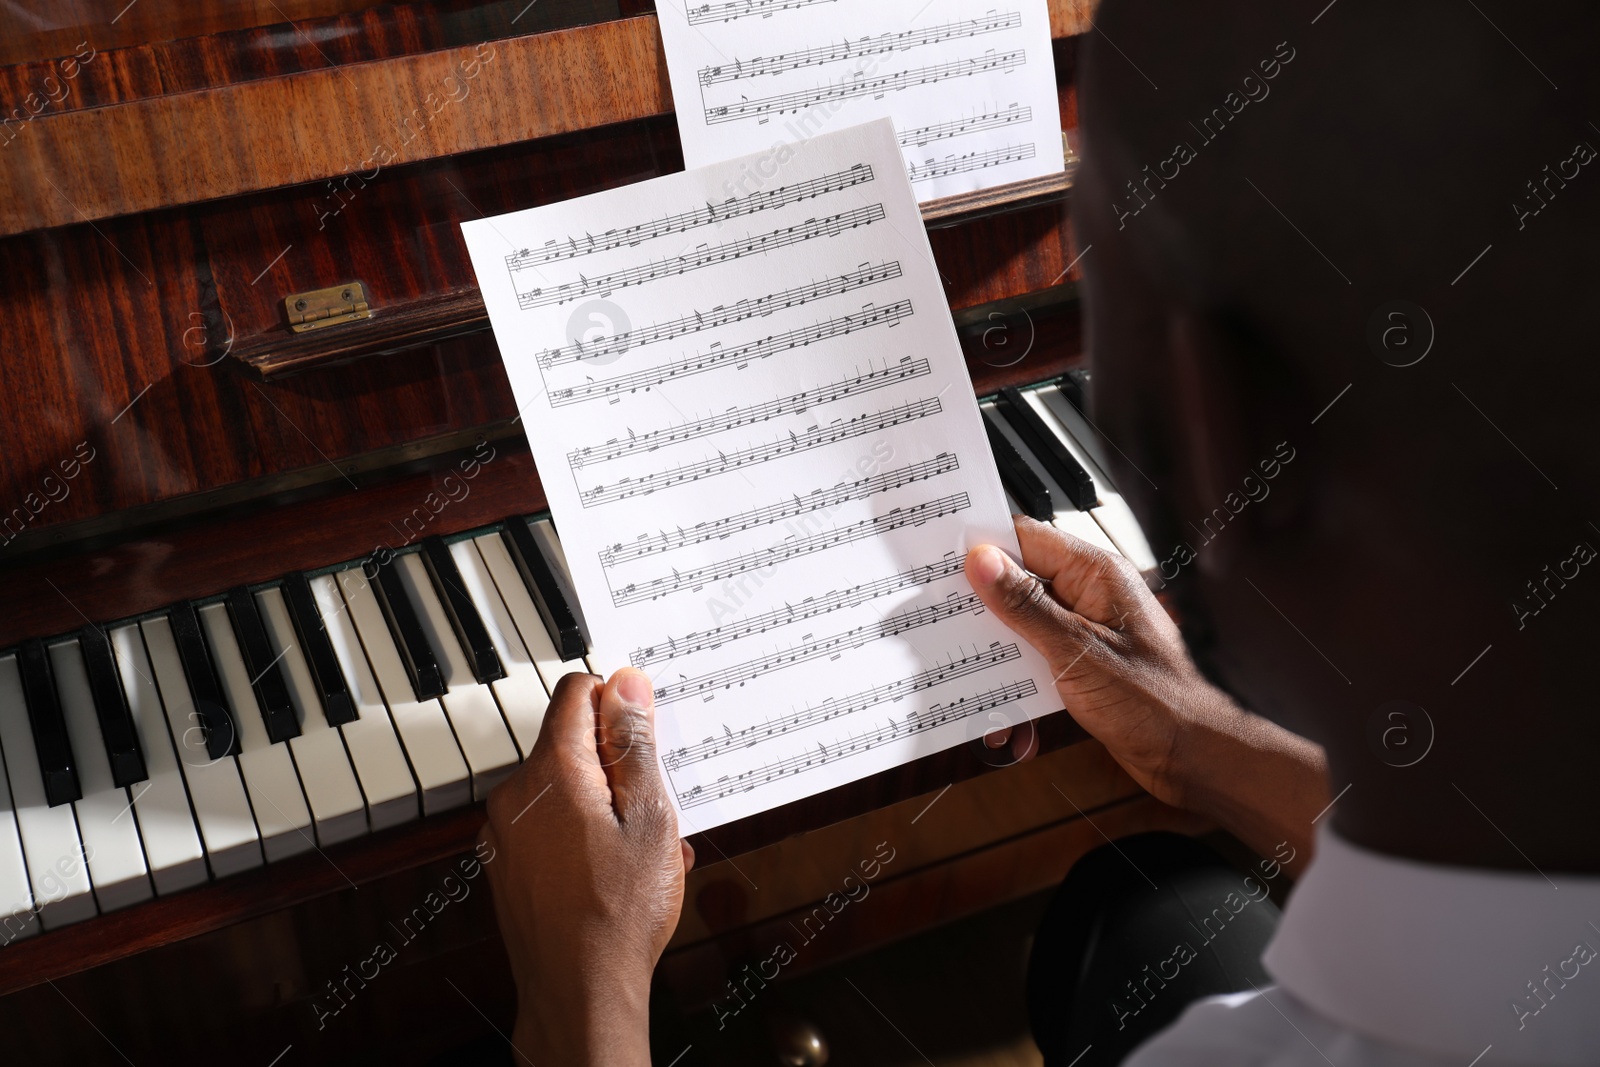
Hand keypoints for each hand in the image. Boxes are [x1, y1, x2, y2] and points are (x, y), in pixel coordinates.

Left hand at [480, 668, 692, 1065]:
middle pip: (569, 743)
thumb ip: (634, 743)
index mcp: (550, 772)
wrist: (580, 993)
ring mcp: (503, 834)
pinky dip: (580, 835)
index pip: (576, 692)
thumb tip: (625, 684)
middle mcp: (514, 795)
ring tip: (641, 849)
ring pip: (561, 789)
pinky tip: (615, 870)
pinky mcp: (504, 865)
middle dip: (615, 765)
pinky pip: (546, 827)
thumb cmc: (620, 913)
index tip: (645, 737)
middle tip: (653, 809)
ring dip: (602, 804)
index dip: (618, 705)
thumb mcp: (650, 816)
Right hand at [966, 518, 1327, 870]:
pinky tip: (1006, 711)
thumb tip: (983, 563)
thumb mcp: (1076, 650)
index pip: (1025, 538)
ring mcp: (1085, 629)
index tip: (942, 560)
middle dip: (982, 605)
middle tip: (943, 620)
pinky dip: (1016, 681)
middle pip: (1019, 582)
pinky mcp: (1081, 663)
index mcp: (1095, 574)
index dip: (982, 547)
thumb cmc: (1157, 702)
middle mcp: (1090, 595)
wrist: (1193, 754)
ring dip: (997, 652)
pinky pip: (1034, 658)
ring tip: (972, 673)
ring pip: (1022, 625)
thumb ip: (1025, 605)